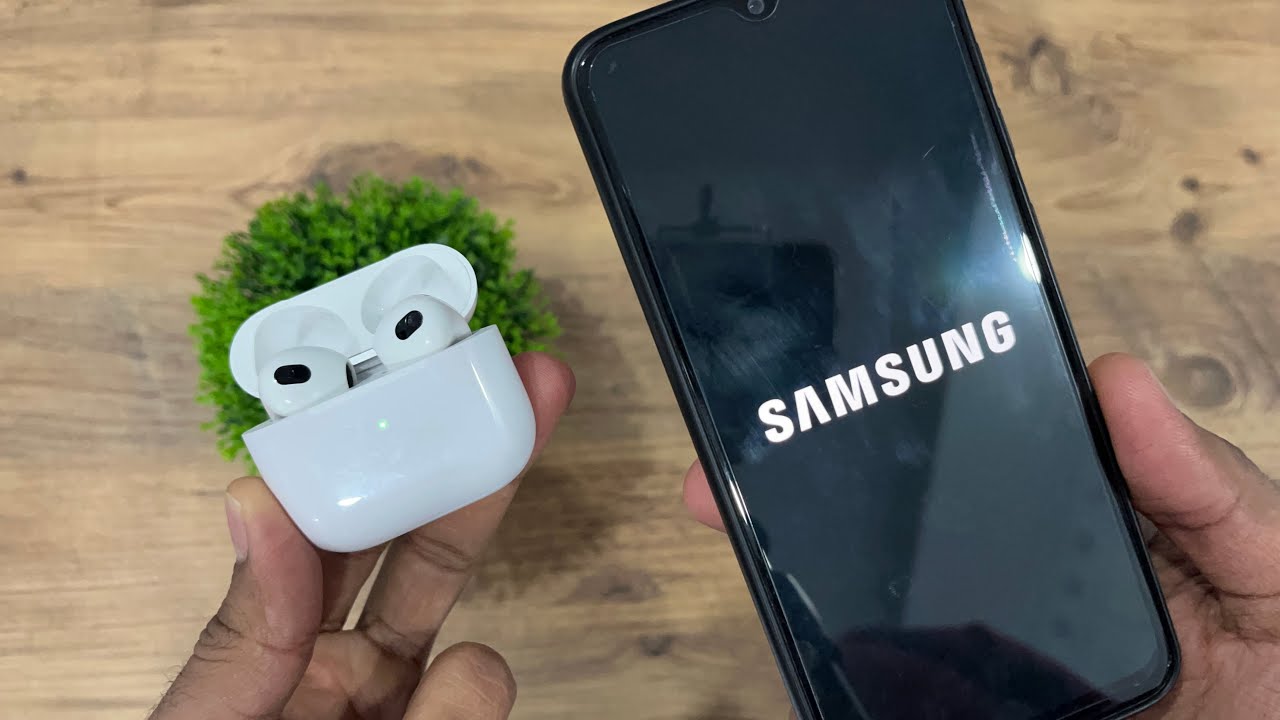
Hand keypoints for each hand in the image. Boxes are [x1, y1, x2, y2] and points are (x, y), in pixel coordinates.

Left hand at [150, 353, 574, 719]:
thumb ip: (246, 632)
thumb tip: (254, 501)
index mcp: (270, 643)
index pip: (331, 528)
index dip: (371, 450)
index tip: (405, 378)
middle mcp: (344, 669)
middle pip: (427, 553)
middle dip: (476, 470)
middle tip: (526, 388)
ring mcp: (404, 709)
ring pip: (475, 658)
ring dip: (466, 680)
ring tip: (423, 715)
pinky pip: (484, 697)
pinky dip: (470, 710)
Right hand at [682, 352, 1279, 718]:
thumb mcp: (1268, 564)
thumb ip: (1207, 484)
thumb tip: (1114, 379)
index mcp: (1089, 519)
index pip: (982, 455)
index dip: (902, 416)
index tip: (832, 381)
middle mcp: (1024, 579)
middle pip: (902, 530)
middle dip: (811, 495)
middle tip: (732, 473)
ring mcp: (995, 660)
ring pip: (882, 610)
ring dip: (809, 578)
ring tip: (750, 545)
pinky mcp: (968, 710)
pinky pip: (898, 691)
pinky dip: (846, 670)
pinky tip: (807, 649)